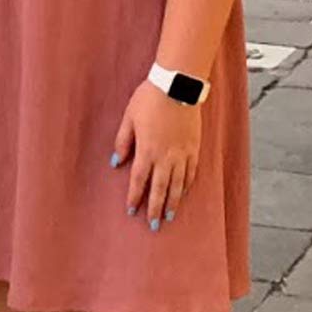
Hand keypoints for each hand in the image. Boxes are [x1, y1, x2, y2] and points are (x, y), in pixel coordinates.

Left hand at [111, 81, 200, 228]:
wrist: (176, 87)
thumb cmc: (148, 100)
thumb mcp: (128, 118)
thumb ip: (122, 141)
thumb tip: (116, 162)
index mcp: (147, 150)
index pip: (139, 180)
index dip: (135, 196)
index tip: (132, 210)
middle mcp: (166, 157)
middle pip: (160, 189)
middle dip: (156, 208)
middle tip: (154, 225)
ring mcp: (182, 154)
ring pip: (178, 185)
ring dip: (173, 202)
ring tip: (170, 217)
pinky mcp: (194, 148)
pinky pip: (191, 172)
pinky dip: (187, 185)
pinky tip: (184, 193)